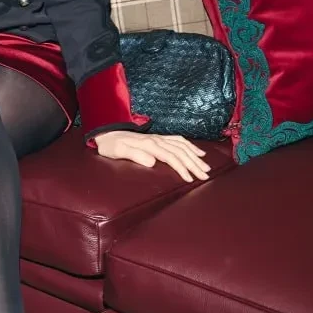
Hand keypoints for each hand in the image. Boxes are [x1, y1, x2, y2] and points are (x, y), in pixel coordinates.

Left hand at [92, 131, 210, 182]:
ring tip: (206, 167)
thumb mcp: (118, 151)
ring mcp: (159, 138)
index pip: (170, 157)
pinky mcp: (158, 138)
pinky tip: (198, 152)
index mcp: (149, 145)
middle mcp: (157, 140)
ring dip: (195, 156)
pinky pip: (178, 140)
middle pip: (180, 152)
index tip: (190, 179)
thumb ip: (135, 155)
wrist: (106, 133)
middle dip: (194, 164)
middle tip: (205, 176)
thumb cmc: (111, 145)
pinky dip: (190, 146)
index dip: (181, 168)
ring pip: (182, 146)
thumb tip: (152, 162)